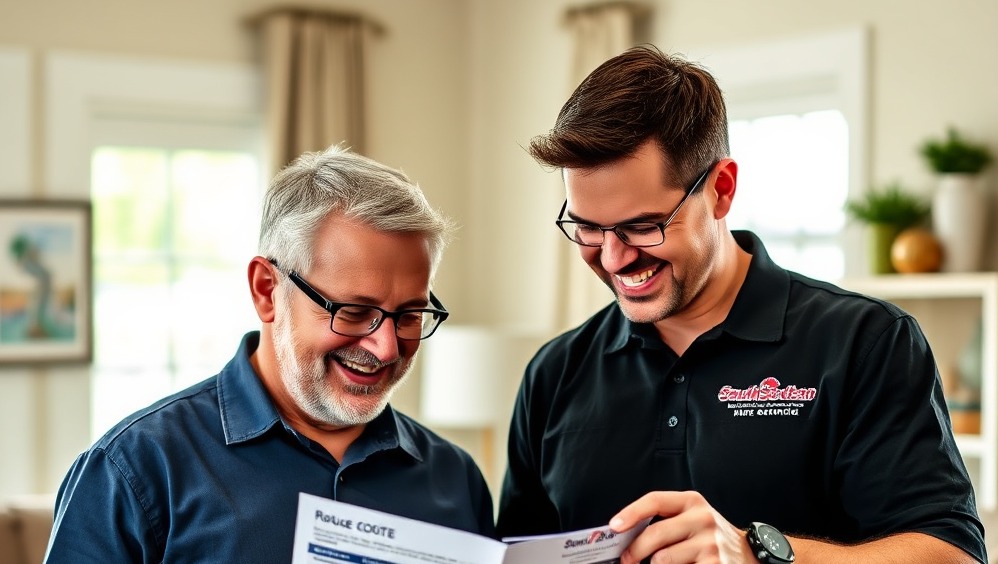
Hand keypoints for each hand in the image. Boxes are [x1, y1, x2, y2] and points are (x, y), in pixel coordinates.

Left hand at [610, 491, 755, 563]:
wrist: (748, 554)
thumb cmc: (709, 537)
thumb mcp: (692, 518)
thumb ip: (665, 521)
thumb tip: (625, 535)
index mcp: (692, 502)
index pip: (655, 500)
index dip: (631, 512)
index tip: (613, 526)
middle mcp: (702, 518)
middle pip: (655, 534)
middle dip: (633, 551)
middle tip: (625, 560)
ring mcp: (710, 544)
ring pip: (662, 559)